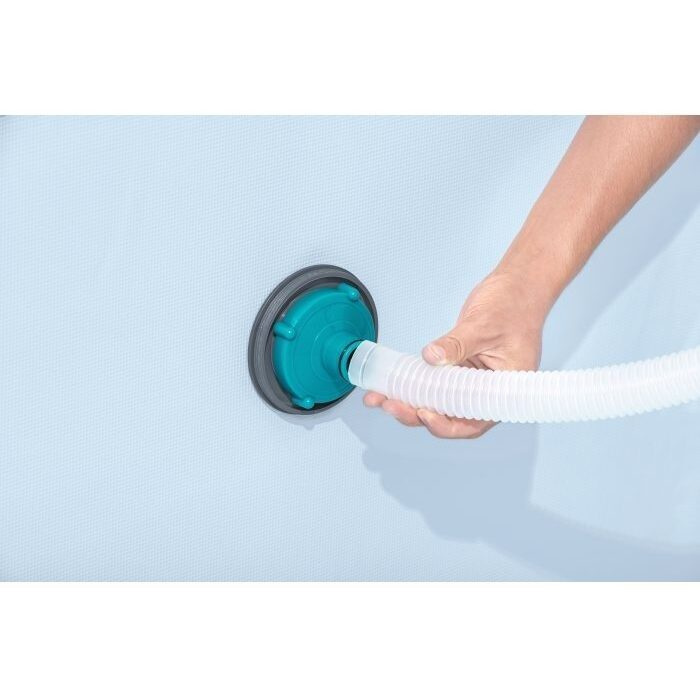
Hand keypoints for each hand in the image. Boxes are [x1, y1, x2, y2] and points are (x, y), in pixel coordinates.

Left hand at [363, 272, 546, 437]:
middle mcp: (487, 390)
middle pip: (450, 415)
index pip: (474, 421)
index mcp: (503, 390)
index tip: (423, 414)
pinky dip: (413, 385)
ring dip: (409, 402)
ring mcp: (471, 380)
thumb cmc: (514, 306)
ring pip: (438, 402)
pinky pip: (434, 383)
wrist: (517, 286)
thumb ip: (456, 344)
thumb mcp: (482, 326)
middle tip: (390, 405)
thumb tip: (432, 357)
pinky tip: (391, 384)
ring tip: (381, 398)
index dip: (446, 424)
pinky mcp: (458, 368)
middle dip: (416, 414)